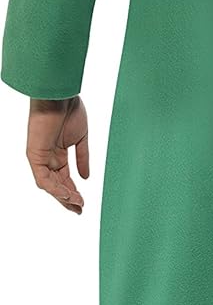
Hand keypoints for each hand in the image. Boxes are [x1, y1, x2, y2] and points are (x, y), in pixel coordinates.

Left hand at [26, 96, 88, 213]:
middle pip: (57, 185)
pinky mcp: (34, 155)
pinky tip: (67, 194)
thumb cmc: (69, 109)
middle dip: (68, 199)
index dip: (74, 192)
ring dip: (63, 196)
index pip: (64, 178)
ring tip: (77, 204)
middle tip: (79, 209)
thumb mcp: (81, 138)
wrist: (60, 95)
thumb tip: (86, 177)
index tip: (83, 202)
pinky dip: (55, 188)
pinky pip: (43, 178)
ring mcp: (40, 157)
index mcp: (58, 153)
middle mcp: (48, 157)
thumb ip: (83, 158)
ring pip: (49, 185)